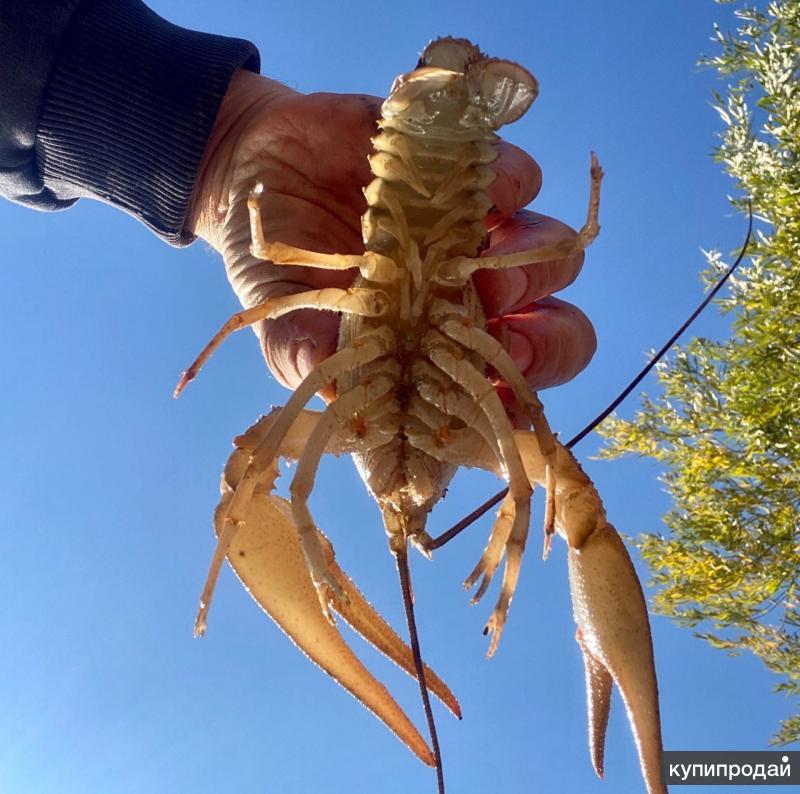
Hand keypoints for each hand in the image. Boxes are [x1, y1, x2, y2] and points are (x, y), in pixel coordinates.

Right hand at [188, 70, 595, 410]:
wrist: (253, 171)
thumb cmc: (275, 260)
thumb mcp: (280, 313)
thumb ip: (301, 350)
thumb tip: (332, 391)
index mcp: (429, 346)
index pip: (501, 388)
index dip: (516, 394)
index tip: (496, 384)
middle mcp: (465, 298)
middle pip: (556, 330)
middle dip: (548, 332)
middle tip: (496, 313)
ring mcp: (474, 237)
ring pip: (554, 257)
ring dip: (532, 258)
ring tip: (478, 253)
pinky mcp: (466, 172)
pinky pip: (521, 180)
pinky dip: (512, 183)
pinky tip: (476, 189)